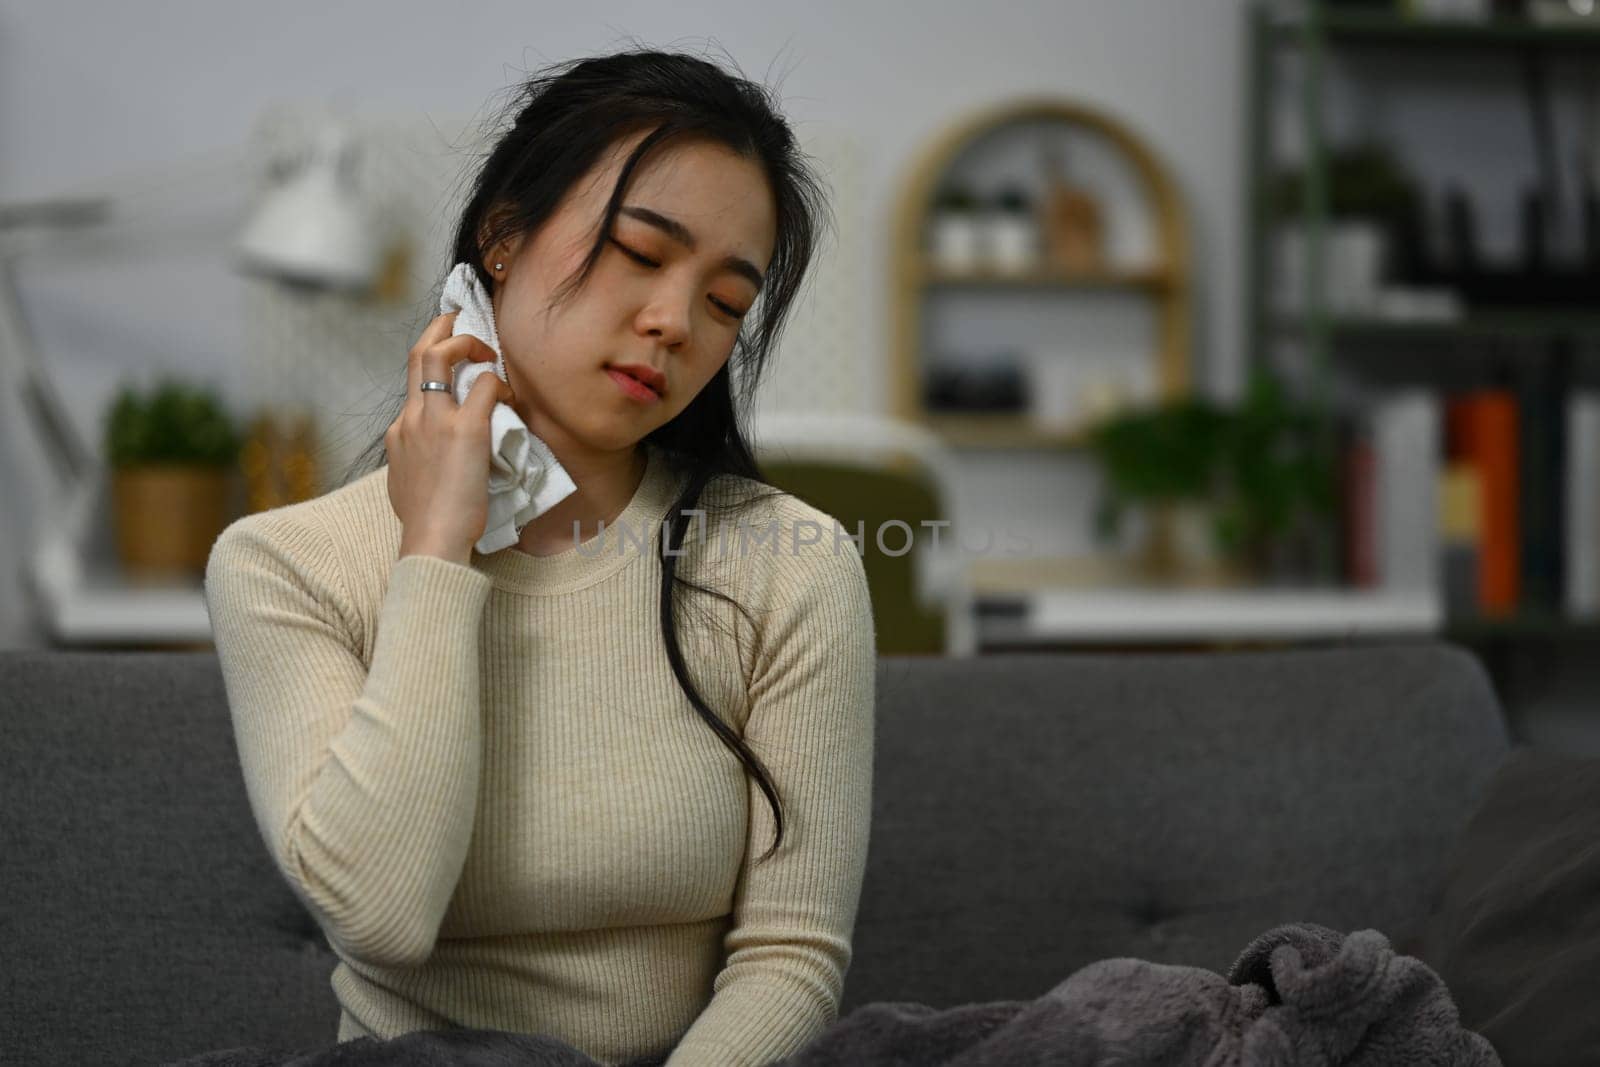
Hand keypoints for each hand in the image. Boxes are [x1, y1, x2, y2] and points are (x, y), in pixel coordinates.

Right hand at [386, 311, 513, 564]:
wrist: (431, 540)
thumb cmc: (426, 523)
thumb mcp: (409, 484)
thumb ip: (418, 461)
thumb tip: (428, 459)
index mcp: (399, 432)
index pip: (413, 383)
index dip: (431, 364)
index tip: (449, 359)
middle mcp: (411, 418)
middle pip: (417, 353)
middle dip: (440, 328)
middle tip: (461, 321)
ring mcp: (434, 420)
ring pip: (440, 355)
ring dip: (468, 343)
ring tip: (490, 351)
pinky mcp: (464, 430)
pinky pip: (486, 387)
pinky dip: (501, 385)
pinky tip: (512, 399)